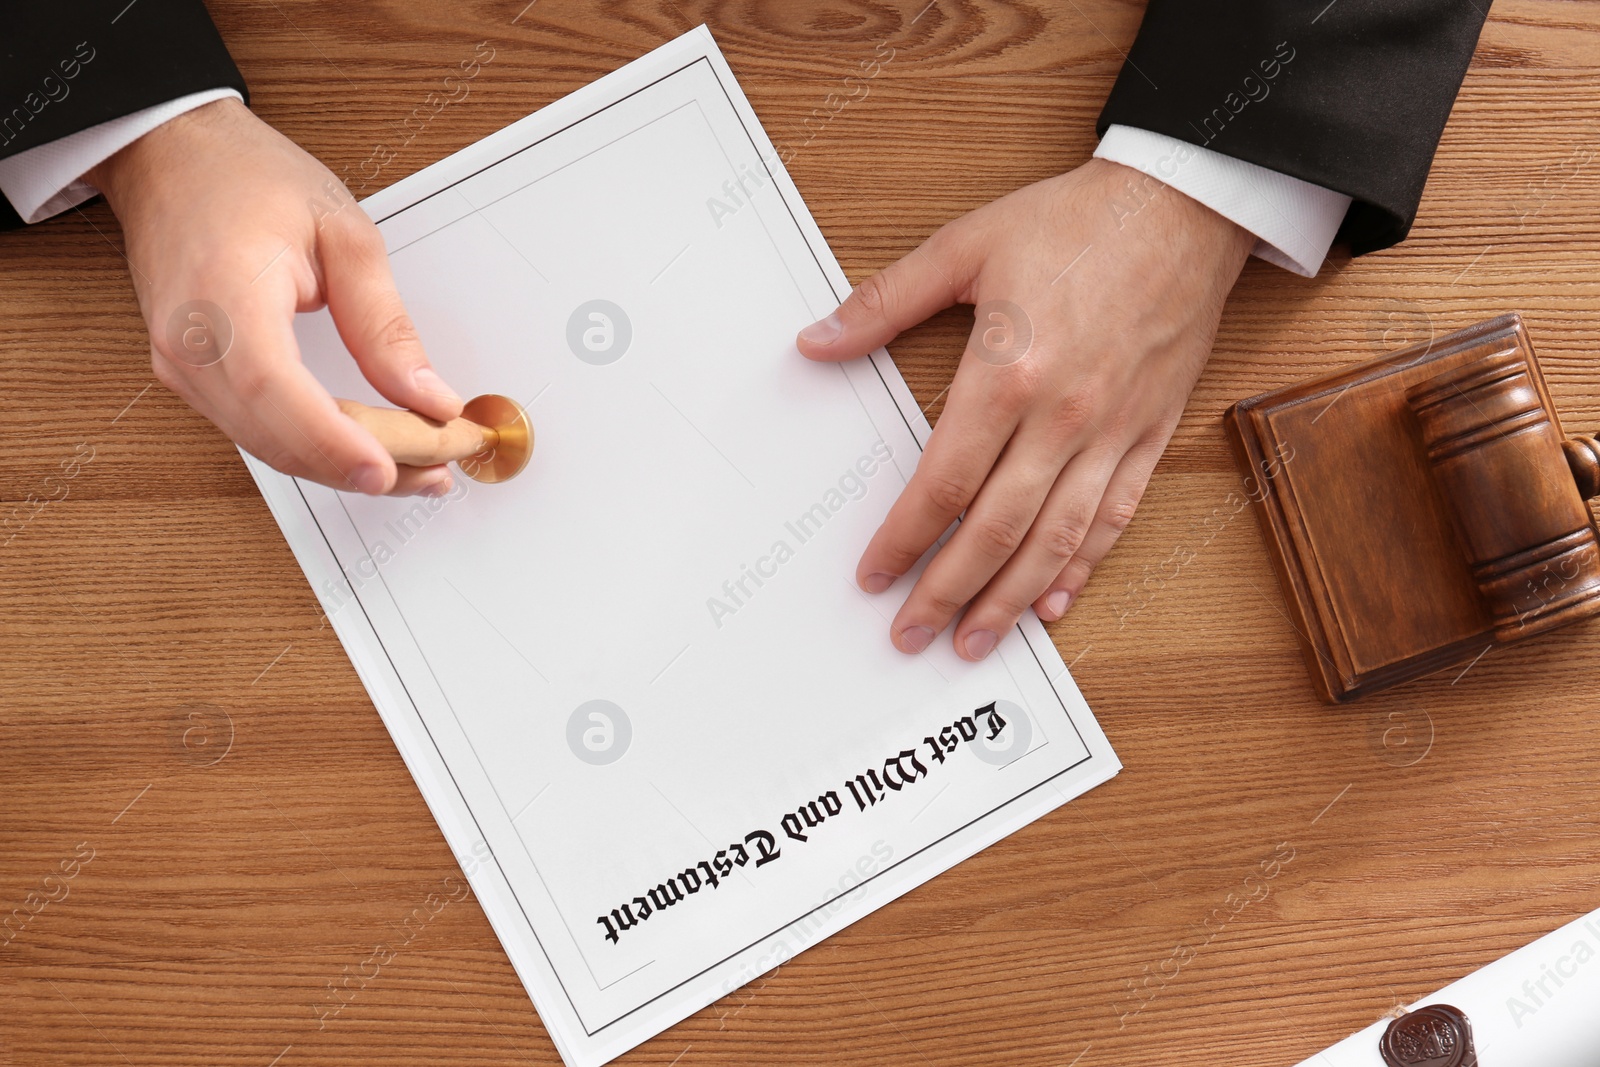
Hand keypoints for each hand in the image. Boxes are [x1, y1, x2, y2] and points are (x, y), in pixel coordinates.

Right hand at [89, 97, 460, 495]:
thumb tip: (428, 395)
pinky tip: (369, 448)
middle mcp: (189, 342)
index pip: (273, 389)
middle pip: (279, 436)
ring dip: (347, 465)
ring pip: (271, 447)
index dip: (333, 442)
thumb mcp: (344, 234)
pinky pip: (259, 431)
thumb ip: (385, 323)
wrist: (171, 156)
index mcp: (223, 293)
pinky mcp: (191, 378)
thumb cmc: (245, 177)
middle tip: (444, 463)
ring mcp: (181, 366)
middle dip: (365, 464)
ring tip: (424, 464)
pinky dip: (318, 447)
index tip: (390, 469)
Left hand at [797, 158, 1252, 659]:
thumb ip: (885, 303)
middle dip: (946, 593)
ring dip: (1010, 601)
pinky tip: (1053, 600)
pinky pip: (1115, 517)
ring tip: (973, 641)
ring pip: (1056, 540)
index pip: (942, 483)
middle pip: (994, 531)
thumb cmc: (1077, 223)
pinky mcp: (1149, 434)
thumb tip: (816, 341)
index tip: (873, 575)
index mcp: (1007, 374)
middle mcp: (1062, 417)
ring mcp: (1111, 432)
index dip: (902, 539)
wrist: (1182, 205)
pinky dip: (1083, 567)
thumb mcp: (966, 247)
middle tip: (910, 635)